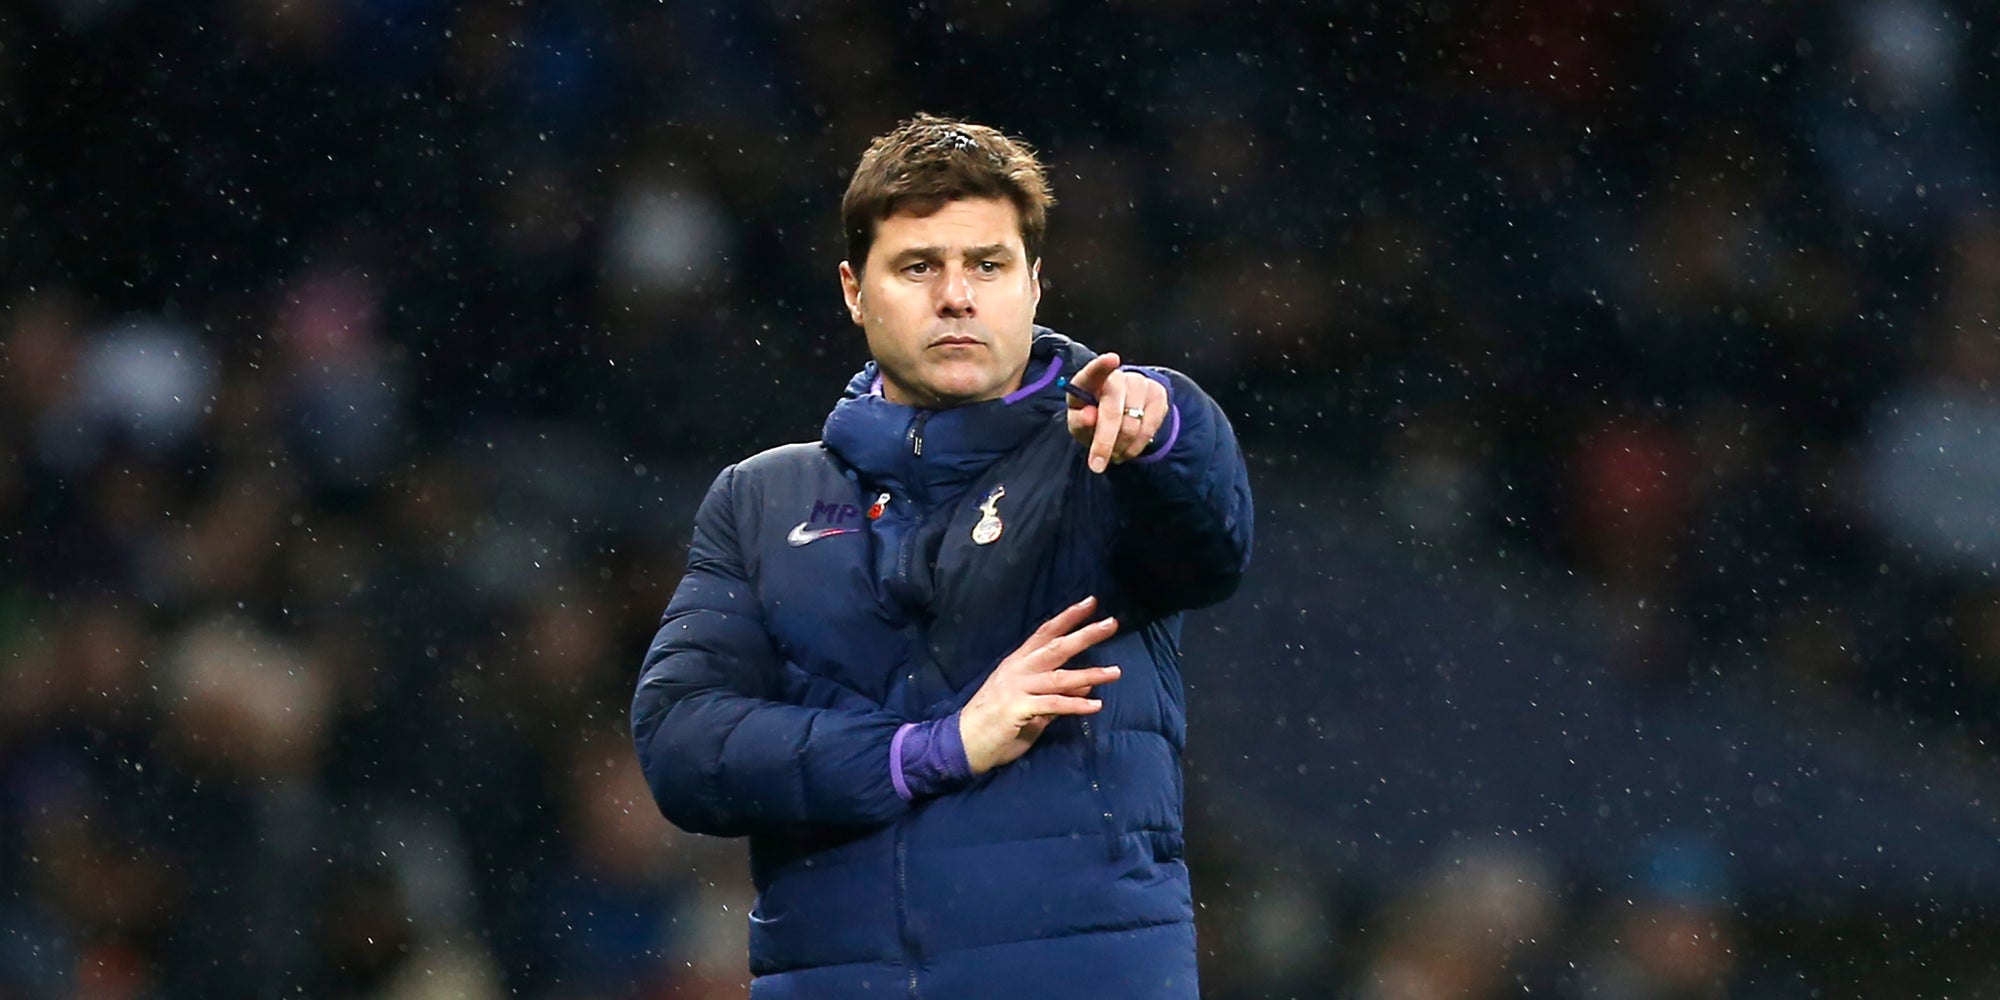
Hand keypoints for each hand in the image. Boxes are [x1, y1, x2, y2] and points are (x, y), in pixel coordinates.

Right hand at [958, 596, 1121, 774]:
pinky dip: (1075, 704)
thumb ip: (1057, 693)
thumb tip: (1088, 684)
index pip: (1046, 633)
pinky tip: (1095, 705)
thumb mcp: (1031, 705)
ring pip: (1059, 676)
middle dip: (1085, 634)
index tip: (1091, 602)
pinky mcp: (1017, 709)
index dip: (1069, 617)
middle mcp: (1018, 669)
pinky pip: (1052, 705)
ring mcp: (1016, 688)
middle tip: (1111, 623)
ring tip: (1115, 672)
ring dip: (1090, 673)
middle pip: (1056, 646)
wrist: (962, 743)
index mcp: (1018, 662)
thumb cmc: (996, 724)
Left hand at [1067, 352, 1168, 473]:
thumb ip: (1079, 421)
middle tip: (1096, 466)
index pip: (1093, 371)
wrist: (1120, 416)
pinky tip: (1127, 449)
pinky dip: (1136, 446)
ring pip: (1132, 424)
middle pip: (1112, 410)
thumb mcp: (1079, 423)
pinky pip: (1150, 427)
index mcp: (1089, 380)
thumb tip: (1089, 416)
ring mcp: (1140, 383)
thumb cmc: (1092, 418)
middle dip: (1104, 441)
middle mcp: (1116, 377)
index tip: (1112, 359)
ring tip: (1113, 454)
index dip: (1102, 365)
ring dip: (1120, 447)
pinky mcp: (1158, 394)